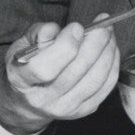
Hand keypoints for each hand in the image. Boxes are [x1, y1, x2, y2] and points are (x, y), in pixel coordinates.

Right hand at [0, 16, 120, 134]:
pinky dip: (112, 65)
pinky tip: (110, 49)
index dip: (66, 45)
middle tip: (102, 24)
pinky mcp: (84, 110)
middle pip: (77, 70)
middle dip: (95, 42)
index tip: (77, 27)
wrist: (28, 101)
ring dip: (107, 51)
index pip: (46, 68)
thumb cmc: (27, 66)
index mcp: (22, 80)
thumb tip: (54, 29)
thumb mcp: (22, 45)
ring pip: (96, 78)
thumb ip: (37, 34)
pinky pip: (106, 86)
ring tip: (109, 33)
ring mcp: (66, 107)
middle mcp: (44, 99)